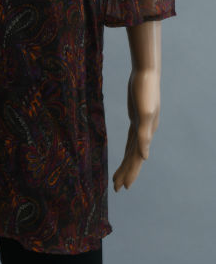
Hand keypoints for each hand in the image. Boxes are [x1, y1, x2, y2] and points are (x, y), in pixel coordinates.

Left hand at [112, 67, 160, 191]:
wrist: (145, 74)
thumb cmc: (145, 91)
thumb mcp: (144, 113)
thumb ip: (145, 135)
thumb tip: (144, 158)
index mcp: (147, 133)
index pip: (137, 159)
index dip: (131, 173)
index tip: (123, 187)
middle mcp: (145, 132)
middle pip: (134, 158)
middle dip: (126, 173)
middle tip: (116, 189)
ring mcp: (141, 125)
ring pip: (132, 149)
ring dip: (126, 163)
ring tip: (118, 176)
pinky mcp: (136, 118)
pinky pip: (132, 138)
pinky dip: (130, 148)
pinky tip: (128, 153)